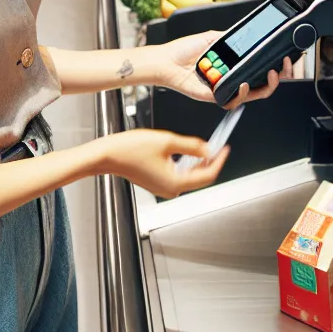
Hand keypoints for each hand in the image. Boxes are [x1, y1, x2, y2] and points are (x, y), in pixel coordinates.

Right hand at [99, 128, 228, 197]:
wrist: (108, 155)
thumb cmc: (131, 149)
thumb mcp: (167, 141)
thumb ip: (191, 145)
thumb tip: (208, 149)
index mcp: (175, 183)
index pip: (206, 175)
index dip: (218, 161)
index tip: (225, 149)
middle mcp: (170, 190)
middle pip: (198, 177)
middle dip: (208, 161)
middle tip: (216, 145)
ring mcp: (162, 188)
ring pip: (188, 176)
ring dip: (196, 162)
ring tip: (202, 146)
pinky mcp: (156, 182)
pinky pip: (177, 175)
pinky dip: (185, 164)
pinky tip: (186, 152)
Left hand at [151, 31, 292, 108]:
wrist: (166, 61)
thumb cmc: (185, 50)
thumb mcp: (213, 37)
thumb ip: (232, 38)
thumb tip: (250, 34)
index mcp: (234, 64)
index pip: (260, 67)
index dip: (276, 65)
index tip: (285, 56)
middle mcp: (233, 77)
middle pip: (263, 83)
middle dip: (279, 76)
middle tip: (284, 66)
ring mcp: (226, 88)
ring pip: (254, 94)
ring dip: (267, 85)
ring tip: (271, 73)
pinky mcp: (216, 98)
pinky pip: (234, 101)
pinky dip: (242, 94)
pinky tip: (243, 83)